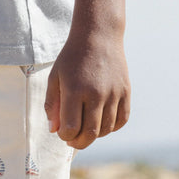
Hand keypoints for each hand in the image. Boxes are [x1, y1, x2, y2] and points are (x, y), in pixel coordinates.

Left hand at [44, 34, 130, 149]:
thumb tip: (55, 131)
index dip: (65, 135)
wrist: (98, 36)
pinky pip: (122, 120)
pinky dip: (112, 127)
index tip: (62, 132)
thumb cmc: (72, 58)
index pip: (71, 128)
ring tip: (86, 128)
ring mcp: (113, 93)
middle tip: (73, 141)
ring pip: (106, 129)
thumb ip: (52, 105)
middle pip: (90, 133)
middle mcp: (96, 93)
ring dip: (94, 135)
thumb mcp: (55, 78)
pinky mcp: (126, 91)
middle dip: (79, 142)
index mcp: (74, 90)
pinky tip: (102, 122)